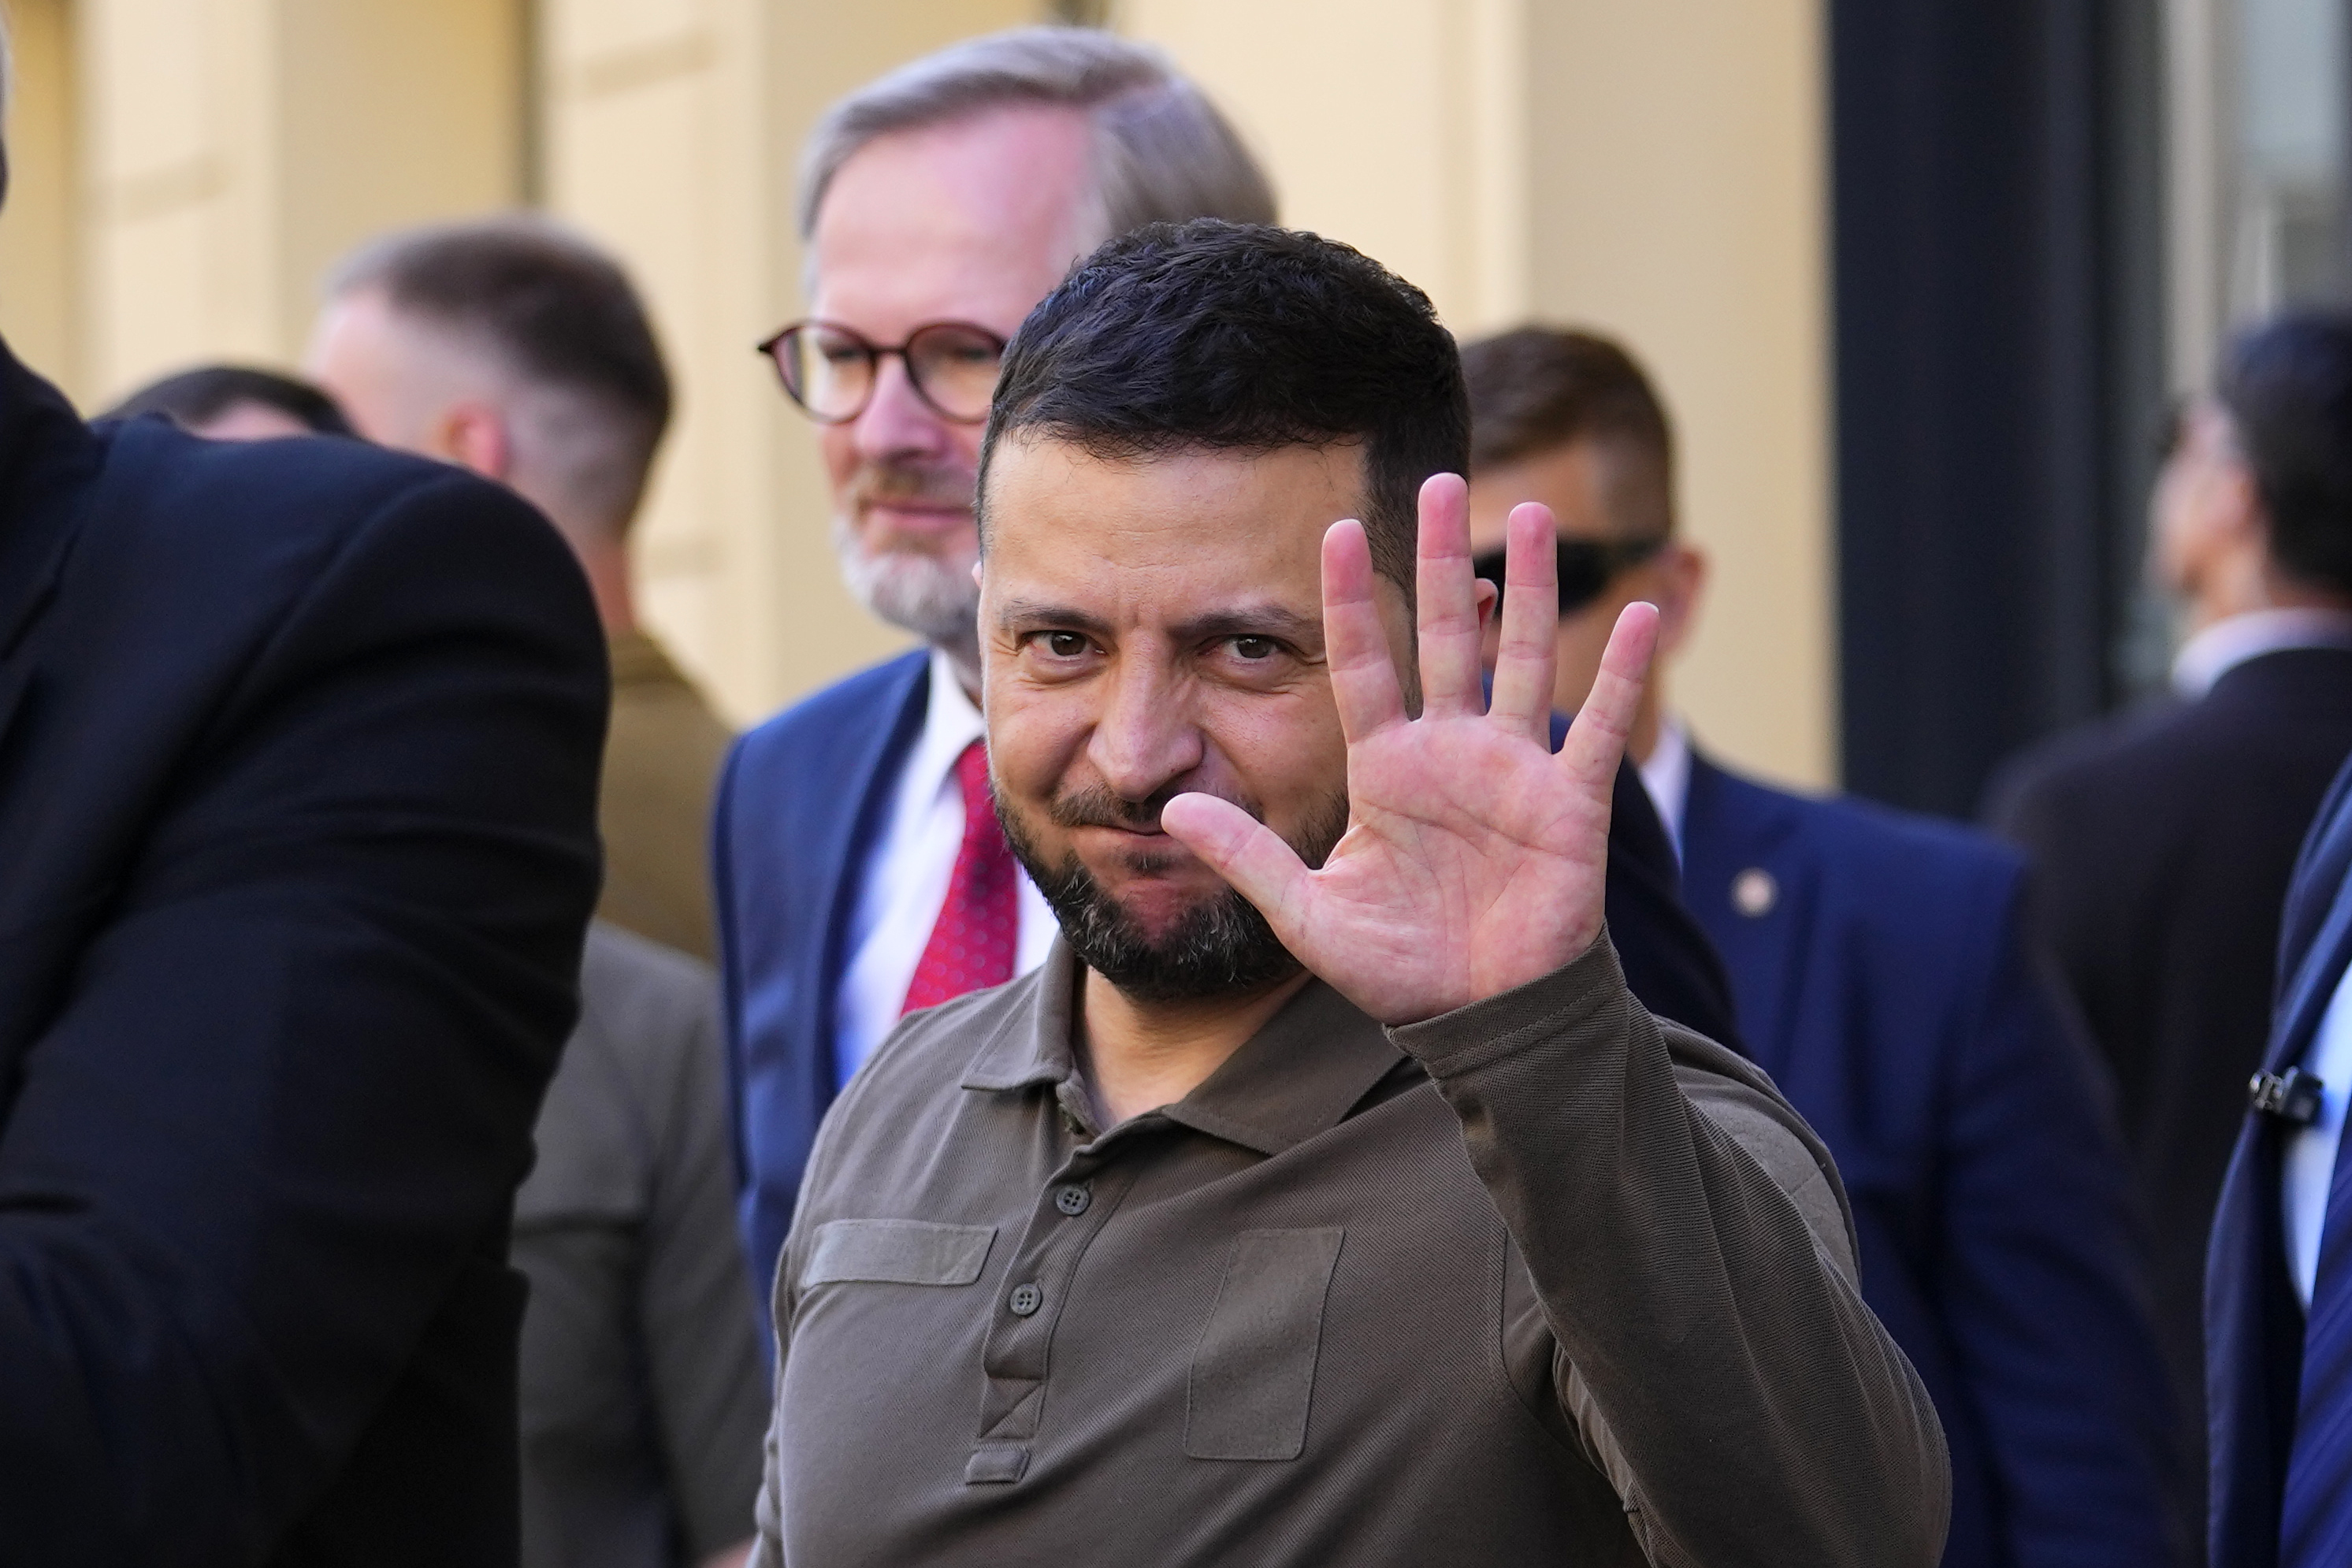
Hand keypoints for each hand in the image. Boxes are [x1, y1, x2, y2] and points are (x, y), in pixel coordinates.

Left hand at [1161, 473, 1656, 1025]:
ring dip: (1528, 588)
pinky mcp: (1570, 804)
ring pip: (1521, 658)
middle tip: (1441, 480)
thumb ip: (1247, 858)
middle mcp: (1451, 753)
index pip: (1362, 665)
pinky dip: (1625, 671)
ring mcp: (1514, 771)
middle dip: (1442, 559)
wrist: (1480, 1018)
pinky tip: (1642, 611)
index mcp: (1387, 770)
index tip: (1334, 528)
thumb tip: (1172, 808)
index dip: (1348, 600)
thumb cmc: (1399, 969)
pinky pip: (1600, 727)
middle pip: (1443, 635)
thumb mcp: (1308, 915)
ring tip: (1529, 514)